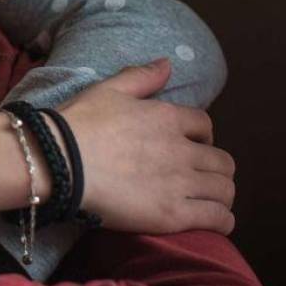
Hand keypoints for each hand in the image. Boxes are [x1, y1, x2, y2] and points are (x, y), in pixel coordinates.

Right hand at [60, 58, 236, 234]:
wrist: (59, 161)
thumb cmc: (79, 123)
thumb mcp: (107, 90)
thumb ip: (141, 77)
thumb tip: (168, 63)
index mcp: (167, 118)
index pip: (205, 125)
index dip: (203, 136)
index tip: (192, 145)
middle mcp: (181, 149)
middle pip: (223, 161)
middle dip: (216, 168)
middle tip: (199, 176)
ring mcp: (179, 183)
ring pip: (225, 190)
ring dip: (221, 194)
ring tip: (208, 200)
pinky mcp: (173, 214)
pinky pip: (218, 219)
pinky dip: (222, 220)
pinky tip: (214, 222)